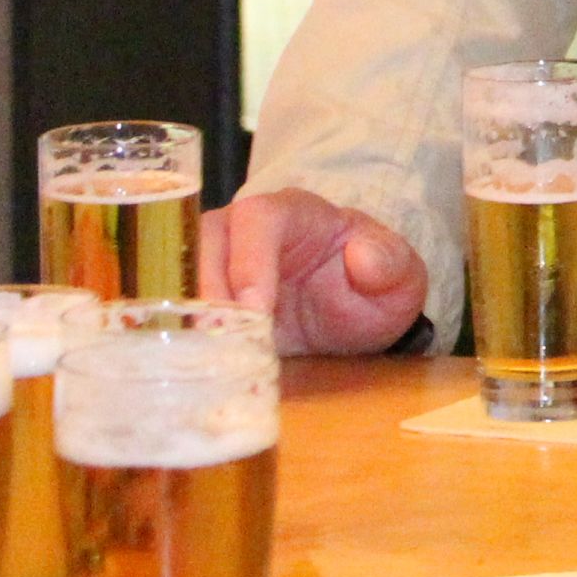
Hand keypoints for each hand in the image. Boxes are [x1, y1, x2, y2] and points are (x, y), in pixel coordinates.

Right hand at [196, 189, 426, 355]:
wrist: (357, 315)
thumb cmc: (375, 283)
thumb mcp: (401, 277)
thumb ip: (391, 263)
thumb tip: (361, 255)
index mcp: (293, 212)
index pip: (258, 219)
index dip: (249, 260)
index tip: (253, 308)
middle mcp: (243, 232)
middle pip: (204, 243)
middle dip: (205, 290)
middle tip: (216, 337)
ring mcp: (216, 265)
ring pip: (178, 273)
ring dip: (185, 313)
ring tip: (202, 353)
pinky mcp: (203, 300)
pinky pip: (175, 306)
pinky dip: (177, 332)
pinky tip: (189, 363)